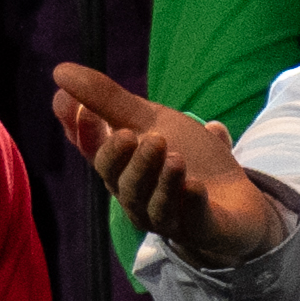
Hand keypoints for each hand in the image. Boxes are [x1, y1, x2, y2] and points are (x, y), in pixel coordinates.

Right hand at [44, 66, 292, 268]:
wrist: (239, 205)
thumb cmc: (187, 159)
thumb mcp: (152, 122)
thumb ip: (110, 101)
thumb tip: (61, 71)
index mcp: (121, 168)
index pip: (93, 151)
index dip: (82, 132)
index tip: (77, 107)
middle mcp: (137, 196)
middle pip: (119, 179)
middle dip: (122, 158)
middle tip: (132, 135)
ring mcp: (168, 216)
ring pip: (151, 203)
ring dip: (160, 179)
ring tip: (174, 157)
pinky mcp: (202, 229)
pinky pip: (192, 219)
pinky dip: (191, 202)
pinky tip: (195, 186)